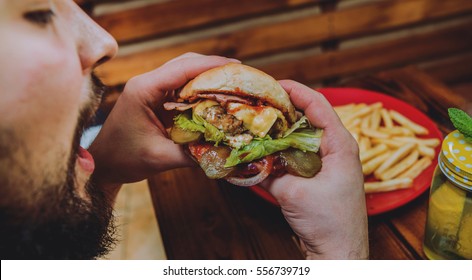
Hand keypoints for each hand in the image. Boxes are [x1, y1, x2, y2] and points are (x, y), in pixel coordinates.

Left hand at [89, 53, 239, 184]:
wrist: (104, 164)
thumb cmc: (124, 159)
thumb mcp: (161, 158)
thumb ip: (193, 154)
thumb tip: (226, 152)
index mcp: (144, 90)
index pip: (182, 69)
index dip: (211, 65)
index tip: (236, 66)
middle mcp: (146, 83)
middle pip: (185, 64)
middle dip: (213, 67)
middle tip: (240, 75)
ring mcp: (150, 89)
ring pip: (183, 73)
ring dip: (207, 76)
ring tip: (232, 84)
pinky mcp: (154, 98)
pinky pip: (180, 87)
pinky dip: (199, 89)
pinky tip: (215, 97)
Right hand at [261, 80, 367, 258]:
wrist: (340, 252)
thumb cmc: (329, 223)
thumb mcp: (293, 194)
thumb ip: (267, 173)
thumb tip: (242, 160)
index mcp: (340, 145)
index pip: (318, 104)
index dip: (296, 90)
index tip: (273, 83)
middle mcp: (337, 148)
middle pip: (309, 116)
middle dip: (284, 107)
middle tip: (258, 101)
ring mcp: (329, 162)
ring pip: (303, 134)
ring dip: (282, 127)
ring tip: (258, 121)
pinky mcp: (320, 174)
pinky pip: (300, 152)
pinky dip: (283, 147)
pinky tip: (265, 147)